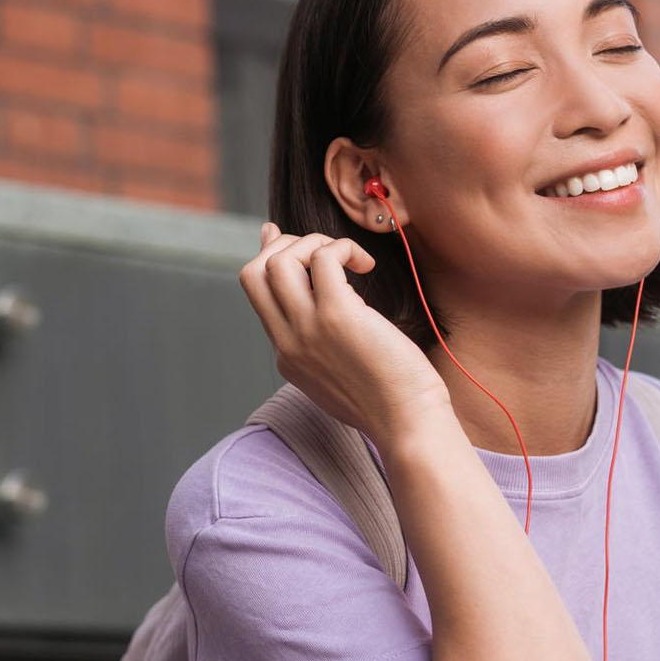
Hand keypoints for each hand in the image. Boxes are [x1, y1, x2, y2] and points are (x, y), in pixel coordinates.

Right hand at [238, 222, 449, 445]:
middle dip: (283, 247)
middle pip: (252, 273)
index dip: (269, 258)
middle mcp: (288, 341)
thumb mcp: (339, 374)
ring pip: (280, 261)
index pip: (257, 295)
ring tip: (347, 258)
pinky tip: (366, 264)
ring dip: (313, 243)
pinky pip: (323, 258)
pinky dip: (343, 248)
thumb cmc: (388, 399)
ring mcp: (308, 329)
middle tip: (323, 250)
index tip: (283, 237)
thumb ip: (323, 344)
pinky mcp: (338, 315)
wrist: (407, 423)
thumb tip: (330, 309)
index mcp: (286, 355)